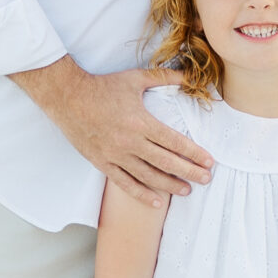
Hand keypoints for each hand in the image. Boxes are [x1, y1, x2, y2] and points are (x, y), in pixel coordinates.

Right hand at [13, 61, 212, 205]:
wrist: (67, 97)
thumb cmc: (102, 86)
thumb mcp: (135, 79)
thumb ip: (164, 78)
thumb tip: (189, 76)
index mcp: (141, 122)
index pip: (174, 141)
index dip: (194, 153)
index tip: (209, 161)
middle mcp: (130, 142)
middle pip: (166, 162)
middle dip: (190, 172)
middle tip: (207, 179)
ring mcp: (115, 155)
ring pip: (148, 176)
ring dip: (170, 185)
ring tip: (187, 191)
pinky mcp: (102, 162)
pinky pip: (125, 183)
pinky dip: (142, 194)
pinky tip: (156, 201)